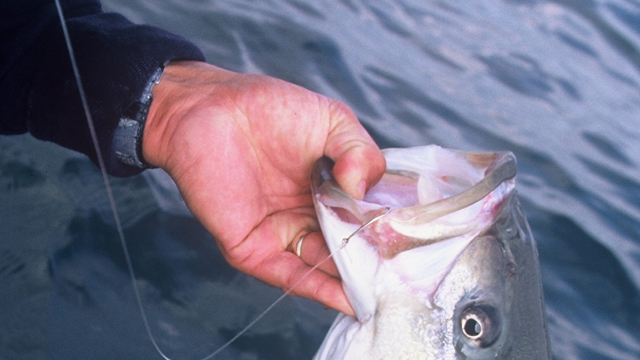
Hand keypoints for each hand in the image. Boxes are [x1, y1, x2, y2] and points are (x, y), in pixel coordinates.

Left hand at [142, 61, 384, 314]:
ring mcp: (284, 233)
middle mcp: (311, 215)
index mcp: (332, 187)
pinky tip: (349, 299)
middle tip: (408, 275)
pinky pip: (292, 275)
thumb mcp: (332, 120)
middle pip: (350, 247)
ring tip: (388, 291)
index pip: (368, 216)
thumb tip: (364, 192)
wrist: (208, 109)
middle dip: (377, 262)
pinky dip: (321, 290)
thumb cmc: (269, 109)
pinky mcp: (255, 249)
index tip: (419, 242)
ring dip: (355, 280)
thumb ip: (360, 151)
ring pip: (326, 267)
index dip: (392, 229)